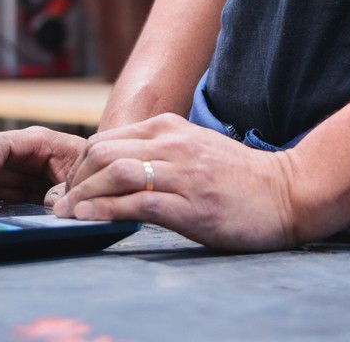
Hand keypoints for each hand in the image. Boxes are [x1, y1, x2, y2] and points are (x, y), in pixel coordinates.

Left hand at [49, 113, 316, 251]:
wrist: (288, 192)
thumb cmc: (240, 178)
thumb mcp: (195, 149)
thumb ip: (158, 152)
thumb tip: (115, 170)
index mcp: (169, 128)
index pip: (105, 140)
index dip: (78, 167)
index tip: (69, 190)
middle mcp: (172, 144)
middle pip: (101, 152)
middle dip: (73, 181)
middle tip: (61, 206)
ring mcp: (182, 173)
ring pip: (115, 174)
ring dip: (82, 196)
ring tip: (65, 215)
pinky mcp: (192, 205)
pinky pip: (138, 203)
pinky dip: (106, 211)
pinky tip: (89, 220)